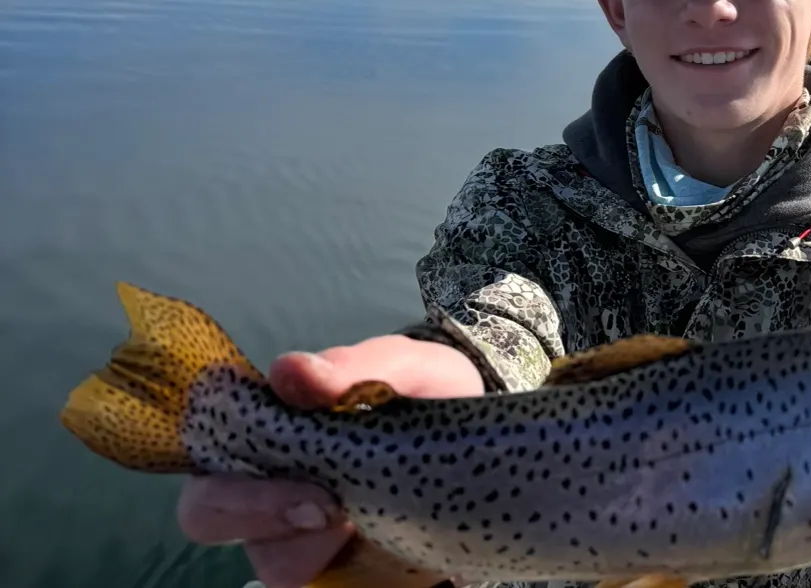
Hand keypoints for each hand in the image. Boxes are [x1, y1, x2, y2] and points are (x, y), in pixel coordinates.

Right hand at [177, 334, 483, 587]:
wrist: (480, 440)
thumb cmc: (425, 392)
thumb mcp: (409, 368)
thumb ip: (354, 367)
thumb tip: (287, 372)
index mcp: (269, 427)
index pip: (206, 448)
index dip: (228, 463)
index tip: (293, 467)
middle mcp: (264, 486)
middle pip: (210, 514)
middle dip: (260, 513)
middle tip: (330, 508)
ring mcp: (294, 536)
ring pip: (270, 563)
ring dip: (313, 550)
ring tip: (371, 523)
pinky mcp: (335, 574)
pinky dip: (358, 578)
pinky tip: (394, 556)